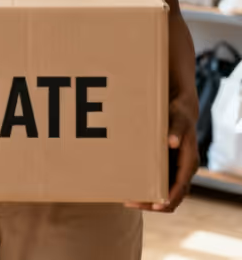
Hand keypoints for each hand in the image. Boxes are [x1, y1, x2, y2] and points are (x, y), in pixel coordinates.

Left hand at [124, 93, 199, 212]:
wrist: (180, 109)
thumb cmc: (180, 114)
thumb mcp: (179, 120)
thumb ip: (176, 130)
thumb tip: (173, 142)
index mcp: (189, 163)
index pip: (181, 188)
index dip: (169, 199)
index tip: (156, 207)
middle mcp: (184, 170)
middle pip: (172, 196)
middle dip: (153, 203)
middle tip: (132, 203)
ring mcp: (175, 170)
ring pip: (164, 193)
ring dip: (148, 199)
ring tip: (128, 199)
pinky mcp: (167, 167)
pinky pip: (159, 183)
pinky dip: (147, 188)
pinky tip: (131, 187)